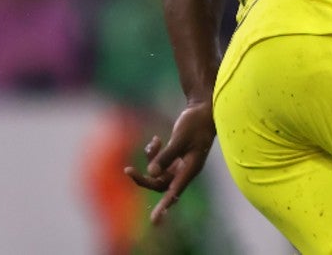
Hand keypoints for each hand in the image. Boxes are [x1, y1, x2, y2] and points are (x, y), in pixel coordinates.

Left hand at [124, 101, 216, 224]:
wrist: (204, 110)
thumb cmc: (196, 124)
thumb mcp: (180, 138)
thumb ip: (166, 156)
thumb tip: (150, 172)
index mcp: (191, 169)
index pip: (174, 192)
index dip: (164, 207)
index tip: (155, 221)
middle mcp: (185, 170)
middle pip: (160, 184)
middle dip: (144, 178)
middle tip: (127, 170)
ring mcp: (181, 164)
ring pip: (158, 172)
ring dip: (151, 160)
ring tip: (153, 143)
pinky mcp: (177, 156)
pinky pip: (160, 162)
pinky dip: (154, 153)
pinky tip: (155, 140)